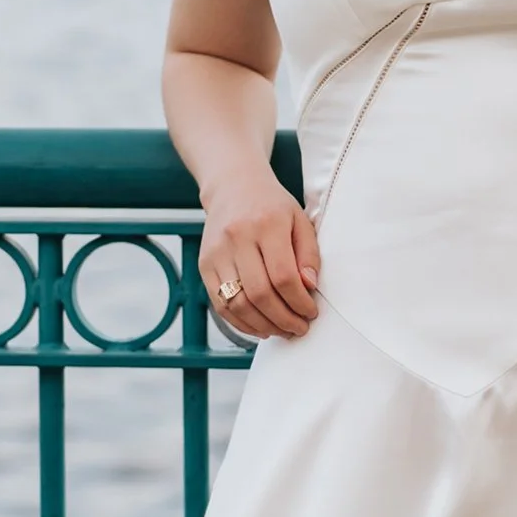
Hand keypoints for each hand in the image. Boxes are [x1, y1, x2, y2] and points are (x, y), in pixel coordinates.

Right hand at [200, 179, 320, 340]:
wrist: (233, 186)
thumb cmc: (272, 206)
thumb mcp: (299, 220)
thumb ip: (308, 254)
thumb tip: (309, 287)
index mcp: (266, 224)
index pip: (283, 276)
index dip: (299, 302)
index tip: (311, 312)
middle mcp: (237, 238)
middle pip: (260, 294)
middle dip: (283, 319)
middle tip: (299, 328)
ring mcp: (216, 252)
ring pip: (238, 304)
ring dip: (263, 325)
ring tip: (282, 330)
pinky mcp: (204, 264)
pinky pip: (220, 304)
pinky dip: (241, 322)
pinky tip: (260, 326)